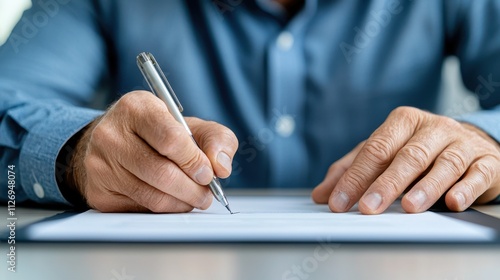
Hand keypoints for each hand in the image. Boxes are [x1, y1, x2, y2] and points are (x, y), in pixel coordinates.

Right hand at [68, 91, 237, 212]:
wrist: (115, 143)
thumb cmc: (159, 133)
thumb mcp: (192, 125)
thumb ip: (217, 139)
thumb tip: (221, 167)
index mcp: (136, 108)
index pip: (170, 138)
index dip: (194, 161)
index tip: (208, 173)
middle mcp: (110, 134)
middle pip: (161, 172)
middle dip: (193, 189)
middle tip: (206, 194)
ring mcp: (100, 164)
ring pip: (152, 195)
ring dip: (181, 203)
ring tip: (195, 199)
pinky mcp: (99, 191)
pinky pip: (140, 209)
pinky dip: (164, 209)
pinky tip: (173, 201)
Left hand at [312, 106, 499, 213]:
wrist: (471, 144)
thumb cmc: (420, 150)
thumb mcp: (385, 153)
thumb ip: (352, 170)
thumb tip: (322, 194)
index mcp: (403, 122)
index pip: (375, 149)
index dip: (355, 177)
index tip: (338, 202)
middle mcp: (434, 128)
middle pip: (408, 156)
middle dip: (386, 183)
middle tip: (369, 206)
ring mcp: (463, 144)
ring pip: (443, 164)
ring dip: (426, 187)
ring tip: (409, 206)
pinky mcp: (487, 161)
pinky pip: (478, 174)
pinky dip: (466, 189)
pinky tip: (453, 202)